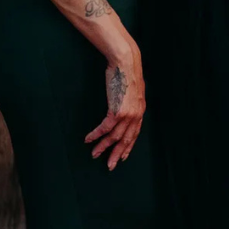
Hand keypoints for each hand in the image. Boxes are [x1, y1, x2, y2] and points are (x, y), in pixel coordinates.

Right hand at [85, 46, 145, 168]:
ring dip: (103, 147)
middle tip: (110, 166)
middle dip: (117, 154)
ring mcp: (127, 114)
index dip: (128, 146)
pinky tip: (88, 139)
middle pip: (126, 140)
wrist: (126, 63)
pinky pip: (104, 128)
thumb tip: (125, 104)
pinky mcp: (117, 111)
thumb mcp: (132, 90)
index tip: (124, 156)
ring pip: (114, 137)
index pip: (135, 133)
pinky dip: (96, 135)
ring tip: (94, 155)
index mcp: (140, 110)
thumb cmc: (127, 73)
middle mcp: (136, 115)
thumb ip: (130, 101)